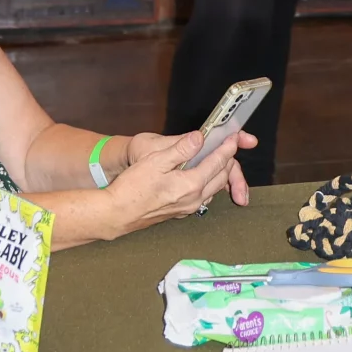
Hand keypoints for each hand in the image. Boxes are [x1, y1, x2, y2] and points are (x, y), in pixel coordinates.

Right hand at [99, 130, 245, 233]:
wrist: (117, 214)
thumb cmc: (132, 187)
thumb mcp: (155, 161)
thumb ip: (180, 149)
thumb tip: (199, 137)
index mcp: (191, 184)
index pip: (218, 162)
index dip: (228, 147)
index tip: (234, 137)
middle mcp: (194, 199)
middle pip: (221, 176)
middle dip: (228, 159)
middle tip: (229, 145)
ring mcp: (188, 208)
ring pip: (214, 188)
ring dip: (220, 173)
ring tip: (219, 158)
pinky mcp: (181, 212)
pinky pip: (204, 196)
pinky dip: (210, 183)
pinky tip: (202, 176)